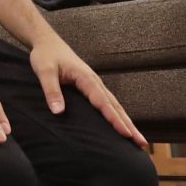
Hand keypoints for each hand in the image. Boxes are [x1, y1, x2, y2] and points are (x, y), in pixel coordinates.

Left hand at [29, 38, 146, 147]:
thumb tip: (58, 112)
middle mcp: (94, 81)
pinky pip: (107, 102)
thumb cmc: (45, 55)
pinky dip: (117, 114)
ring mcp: (94, 84)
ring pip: (114, 105)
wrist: (47, 42)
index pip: (103, 102)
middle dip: (129, 125)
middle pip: (115, 106)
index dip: (115, 119)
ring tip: (138, 139)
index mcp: (86, 78)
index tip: (126, 134)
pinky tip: (121, 124)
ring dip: (126, 121)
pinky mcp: (91, 86)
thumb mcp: (44, 71)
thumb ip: (51, 91)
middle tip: (142, 143)